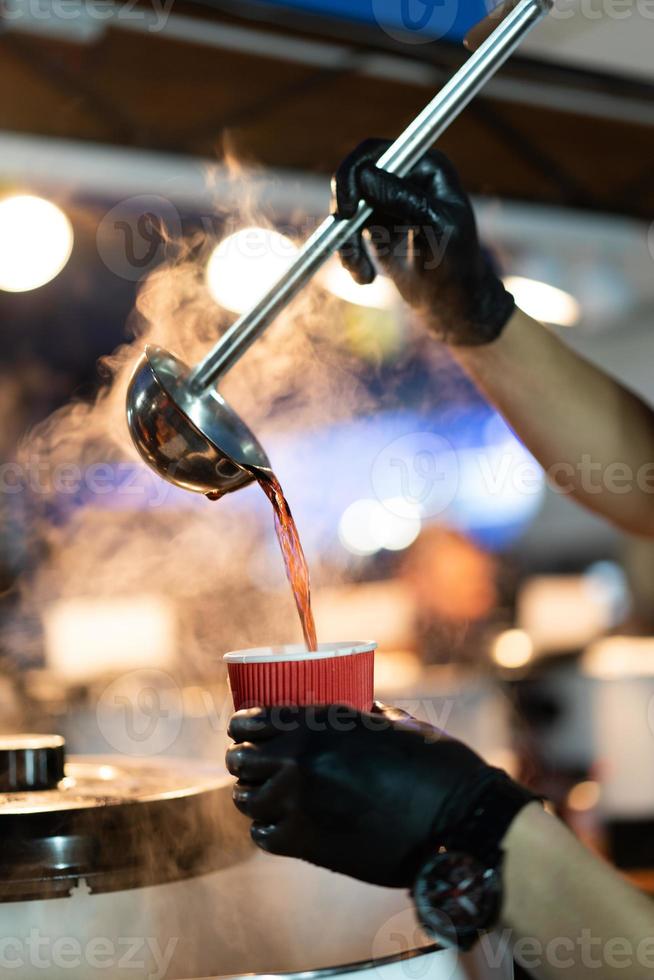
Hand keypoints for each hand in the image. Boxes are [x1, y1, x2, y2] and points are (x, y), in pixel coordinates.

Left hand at [226, 702, 529, 887]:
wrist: (455, 819)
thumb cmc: (435, 764)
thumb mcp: (395, 724)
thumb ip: (365, 718)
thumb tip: (362, 711)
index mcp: (319, 722)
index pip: (252, 720)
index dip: (242, 725)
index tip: (242, 729)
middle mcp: (299, 759)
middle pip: (241, 760)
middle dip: (244, 761)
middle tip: (253, 764)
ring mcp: (298, 803)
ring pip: (246, 800)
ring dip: (254, 796)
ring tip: (264, 796)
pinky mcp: (307, 844)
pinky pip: (264, 836)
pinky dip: (269, 830)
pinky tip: (281, 827)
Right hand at [333, 138, 513, 345]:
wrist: (453, 304)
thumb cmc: (456, 267)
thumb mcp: (435, 230)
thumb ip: (404, 199)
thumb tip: (364, 176)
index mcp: (427, 167)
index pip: (376, 153)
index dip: (353, 176)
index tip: (346, 212)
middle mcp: (406, 177)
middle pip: (354, 177)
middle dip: (345, 213)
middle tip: (343, 243)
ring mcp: (389, 200)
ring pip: (347, 208)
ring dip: (347, 241)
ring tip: (361, 274)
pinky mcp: (378, 224)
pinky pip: (348, 230)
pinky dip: (350, 253)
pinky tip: (363, 277)